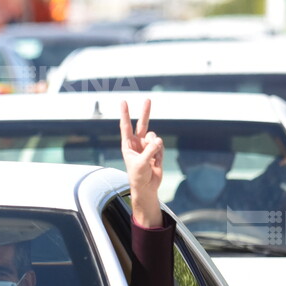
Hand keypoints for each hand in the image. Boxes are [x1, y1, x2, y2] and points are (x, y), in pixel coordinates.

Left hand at [120, 99, 163, 227]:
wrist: (146, 186)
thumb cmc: (138, 176)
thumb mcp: (141, 163)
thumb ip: (149, 151)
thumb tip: (158, 140)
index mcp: (128, 144)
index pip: (126, 126)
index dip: (125, 113)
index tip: (124, 101)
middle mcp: (137, 143)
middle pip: (142, 124)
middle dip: (146, 112)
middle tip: (148, 99)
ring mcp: (147, 146)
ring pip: (154, 137)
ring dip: (155, 146)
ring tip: (152, 158)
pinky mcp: (156, 150)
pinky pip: (161, 146)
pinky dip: (160, 153)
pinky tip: (156, 162)